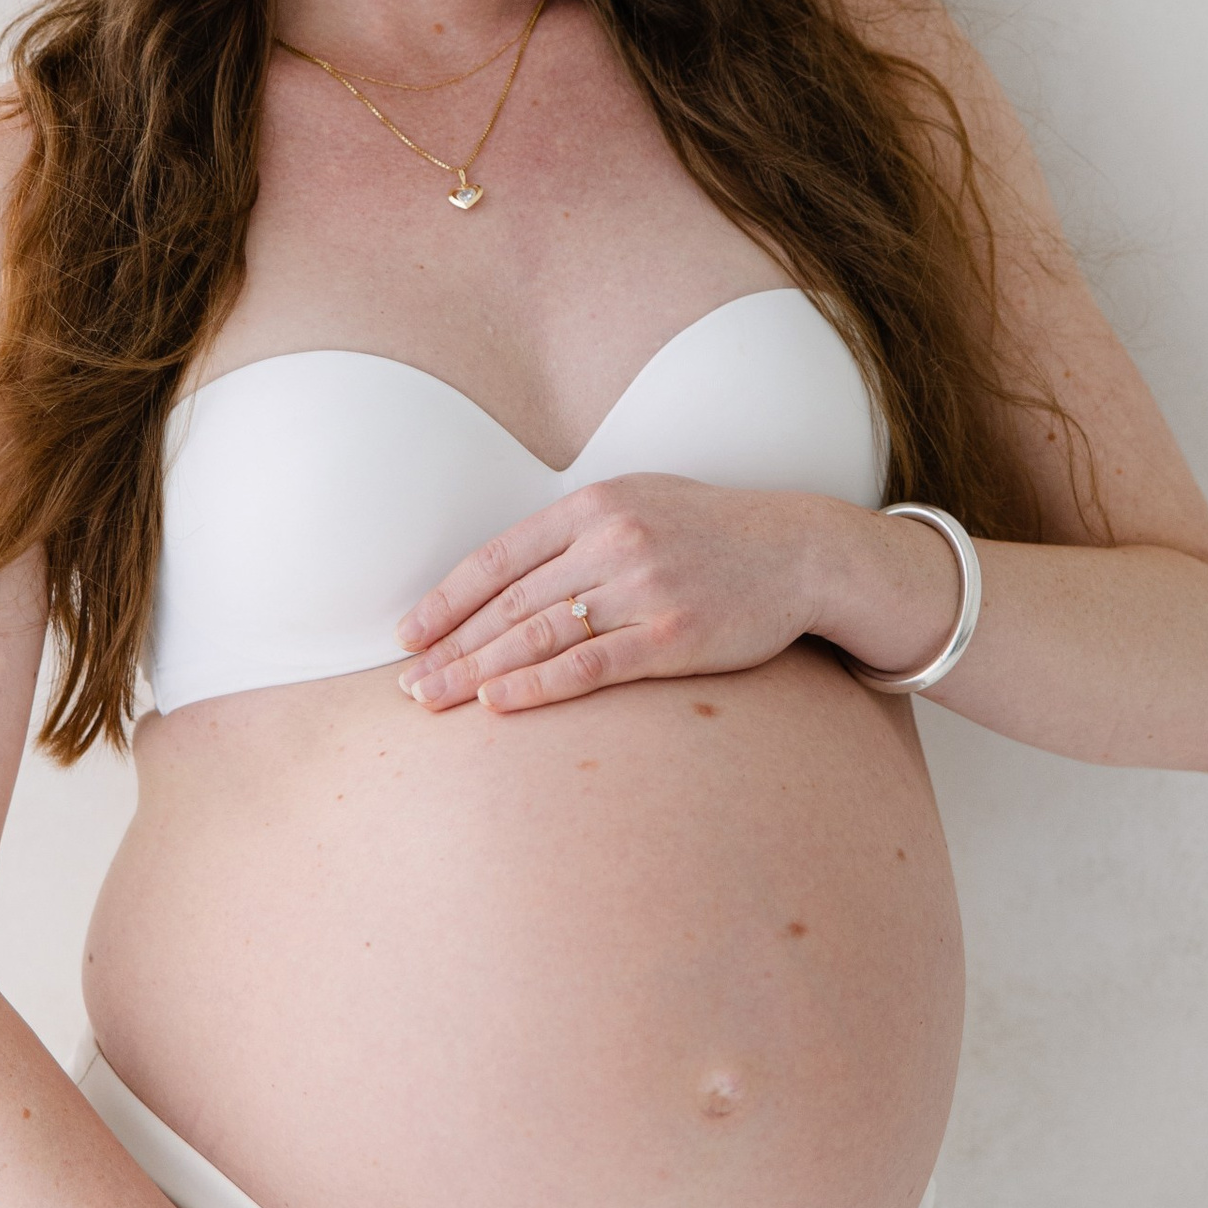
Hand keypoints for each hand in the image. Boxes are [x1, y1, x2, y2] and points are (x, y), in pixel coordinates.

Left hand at [395, 473, 836, 712]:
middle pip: (508, 604)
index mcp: (593, 507)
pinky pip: (589, 665)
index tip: (409, 634)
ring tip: (434, 700)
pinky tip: (497, 704)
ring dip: (477, 672)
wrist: (800, 551)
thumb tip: (505, 574)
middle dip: (451, 647)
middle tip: (408, 685)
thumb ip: (574, 532)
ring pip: (538, 636)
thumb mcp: (638, 503)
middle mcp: (612, 542)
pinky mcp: (673, 635)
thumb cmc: (711, 532)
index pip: (497, 558)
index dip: (446, 600)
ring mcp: (642, 588)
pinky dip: (537, 686)